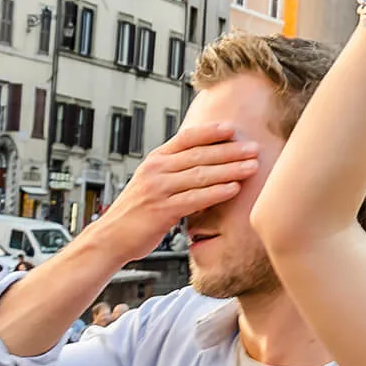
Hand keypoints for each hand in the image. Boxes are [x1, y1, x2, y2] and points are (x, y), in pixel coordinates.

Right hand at [88, 123, 259, 263]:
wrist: (111, 237)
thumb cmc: (138, 210)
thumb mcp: (153, 180)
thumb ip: (175, 168)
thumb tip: (206, 157)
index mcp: (155, 160)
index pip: (185, 139)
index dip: (209, 132)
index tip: (233, 128)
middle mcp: (155, 170)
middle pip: (198, 156)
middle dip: (229, 151)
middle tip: (254, 148)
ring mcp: (158, 190)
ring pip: (200, 175)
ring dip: (229, 170)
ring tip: (252, 166)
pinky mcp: (161, 211)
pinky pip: (194, 199)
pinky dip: (216, 193)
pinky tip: (234, 189)